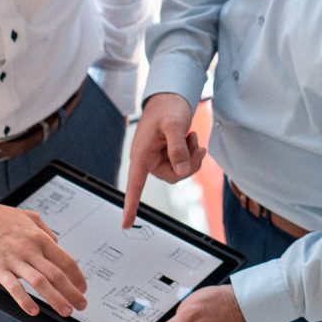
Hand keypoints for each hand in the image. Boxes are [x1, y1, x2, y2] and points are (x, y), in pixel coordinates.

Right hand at [0, 188, 86, 316]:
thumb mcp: (28, 216)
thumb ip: (44, 230)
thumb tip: (57, 242)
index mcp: (39, 238)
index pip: (65, 260)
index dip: (77, 277)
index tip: (82, 288)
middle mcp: (30, 249)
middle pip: (57, 274)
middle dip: (72, 293)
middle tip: (81, 305)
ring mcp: (13, 260)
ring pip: (40, 282)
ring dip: (55, 299)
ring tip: (65, 311)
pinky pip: (14, 288)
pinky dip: (25, 300)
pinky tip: (33, 311)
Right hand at [122, 93, 205, 226]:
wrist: (171, 97)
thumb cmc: (167, 107)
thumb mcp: (174, 124)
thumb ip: (178, 147)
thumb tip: (182, 171)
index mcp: (142, 155)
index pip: (135, 185)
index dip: (130, 205)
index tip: (125, 224)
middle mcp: (148, 160)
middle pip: (173, 177)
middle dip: (189, 163)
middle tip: (195, 143)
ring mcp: (159, 159)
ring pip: (181, 171)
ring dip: (192, 157)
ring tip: (192, 137)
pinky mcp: (169, 156)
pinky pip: (184, 165)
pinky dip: (192, 153)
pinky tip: (191, 138)